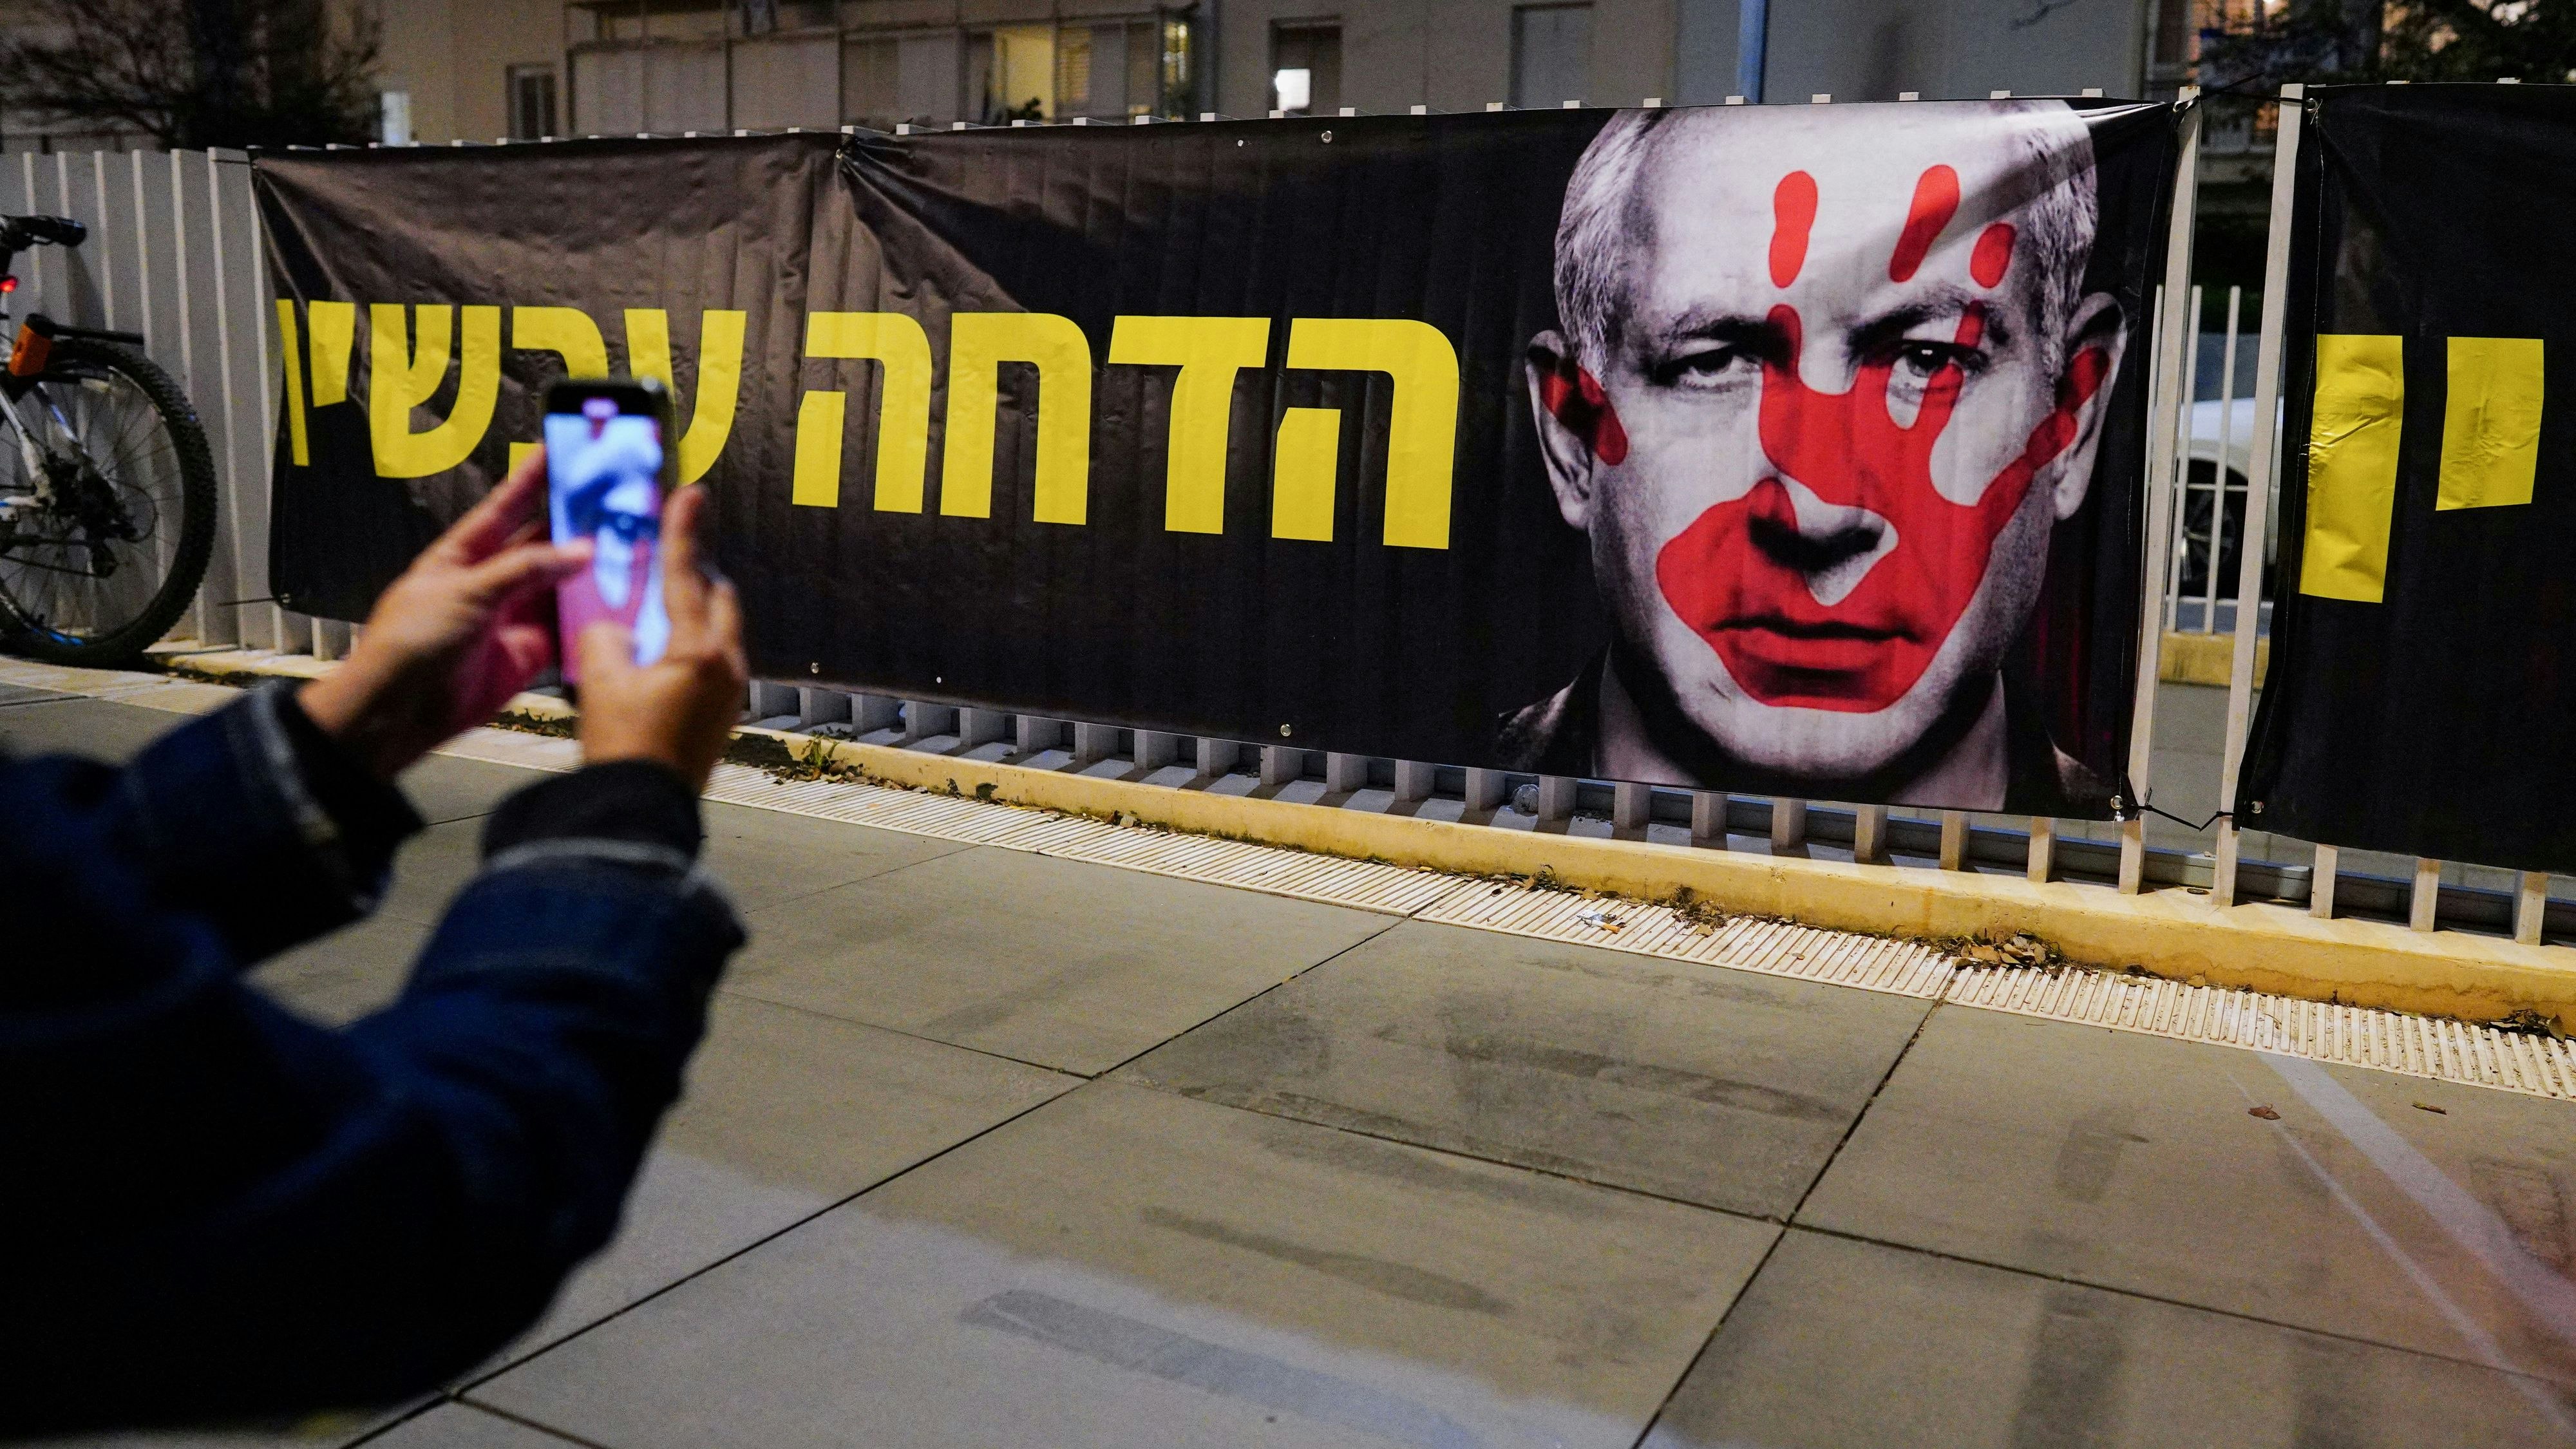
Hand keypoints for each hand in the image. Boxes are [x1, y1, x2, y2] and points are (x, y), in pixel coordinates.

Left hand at [300, 448, 589, 778]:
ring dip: (592, 570)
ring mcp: (514, 615)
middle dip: (577, 525)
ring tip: (629, 547)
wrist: (401, 710)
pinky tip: (620, 599)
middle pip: (543, 544)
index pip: (505, 507)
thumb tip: (579, 550)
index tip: (558, 449)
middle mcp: (493, 580)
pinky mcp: (531, 650)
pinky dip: (594, 616)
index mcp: (464, 554)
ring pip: (562, 584)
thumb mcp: (465, 592)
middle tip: (615, 503)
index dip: (531, 479)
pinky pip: (568, 626)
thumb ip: (524, 569)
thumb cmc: (410, 642)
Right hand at [574, 485, 747, 791]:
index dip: (683, 531)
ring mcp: (732, 692)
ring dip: (695, 609)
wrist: (642, 809)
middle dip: (694, 572)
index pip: (687, 575)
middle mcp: (727, 666)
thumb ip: (605, 637)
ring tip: (659, 604)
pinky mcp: (726, 712)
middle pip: (718, 597)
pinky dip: (694, 641)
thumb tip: (615, 629)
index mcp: (697, 652)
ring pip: (721, 629)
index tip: (691, 494)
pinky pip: (717, 658)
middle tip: (666, 556)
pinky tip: (664, 650)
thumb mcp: (600, 682)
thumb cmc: (621, 748)